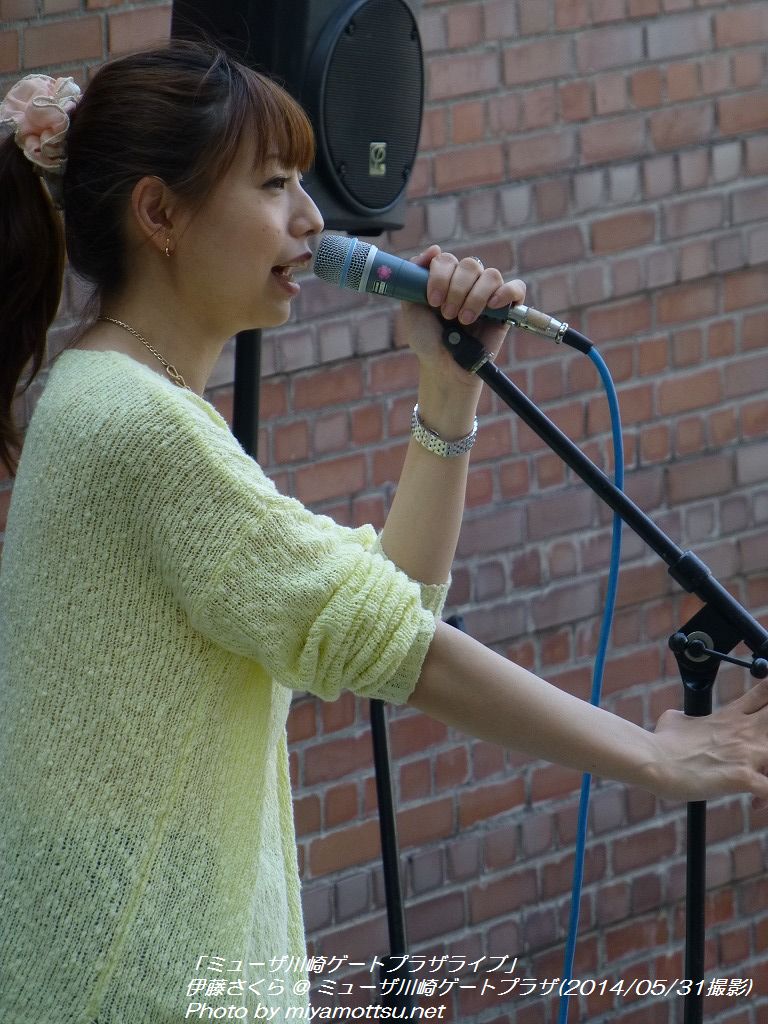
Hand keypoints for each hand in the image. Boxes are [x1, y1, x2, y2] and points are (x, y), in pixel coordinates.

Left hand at [399, 246, 525, 393]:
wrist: (444, 367)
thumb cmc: (427, 340)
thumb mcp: (411, 308)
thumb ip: (414, 278)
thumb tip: (434, 249)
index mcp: (446, 278)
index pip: (447, 259)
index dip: (440, 276)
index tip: (432, 301)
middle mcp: (468, 282)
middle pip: (470, 265)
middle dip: (456, 290)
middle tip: (447, 314)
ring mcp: (488, 294)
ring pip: (490, 275)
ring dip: (475, 297)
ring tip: (464, 320)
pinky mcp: (507, 308)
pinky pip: (516, 287)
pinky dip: (505, 293)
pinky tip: (491, 307)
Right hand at [648, 679, 767, 805]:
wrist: (654, 761)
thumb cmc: (662, 741)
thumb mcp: (675, 719)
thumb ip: (689, 718)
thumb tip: (681, 718)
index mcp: (731, 715)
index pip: (764, 693)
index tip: (764, 708)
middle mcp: (745, 731)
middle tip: (760, 751)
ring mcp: (746, 754)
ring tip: (759, 780)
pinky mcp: (742, 778)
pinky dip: (765, 798)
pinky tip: (756, 804)